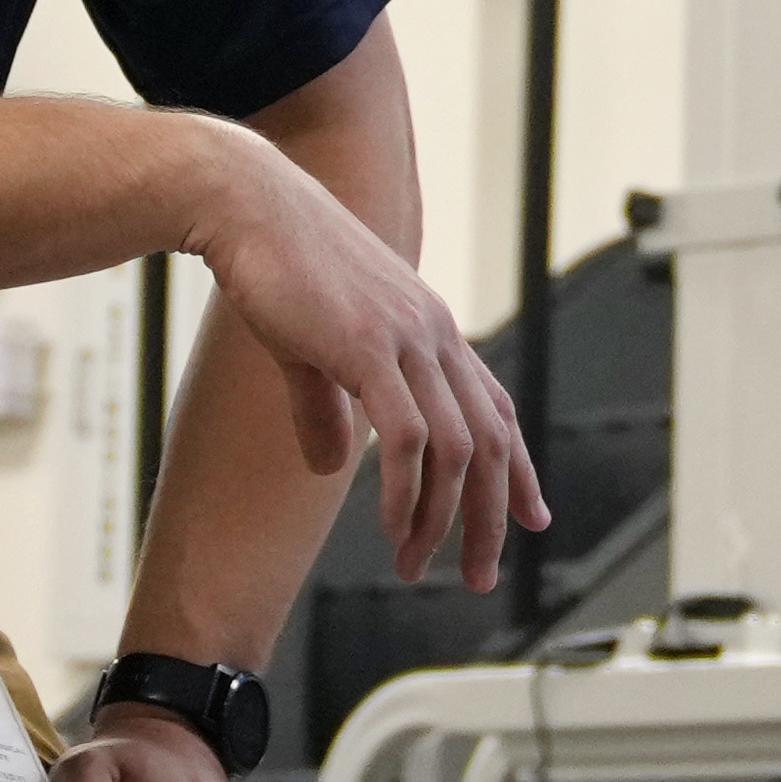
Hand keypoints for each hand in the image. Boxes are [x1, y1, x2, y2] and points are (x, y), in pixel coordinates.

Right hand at [166, 119, 542, 591]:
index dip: (520, 468)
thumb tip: (335, 464)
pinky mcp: (367, 347)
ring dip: (441, 519)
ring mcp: (406, 340)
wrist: (248, 206)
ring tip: (414, 564)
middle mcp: (434, 335)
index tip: (532, 518)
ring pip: (455, 449)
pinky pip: (406, 438)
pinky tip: (390, 527)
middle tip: (480, 575)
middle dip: (491, 517)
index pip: (497, 409)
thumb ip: (330, 408)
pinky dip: (404, 492)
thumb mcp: (312, 348)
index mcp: (432, 330)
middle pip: (490, 441)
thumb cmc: (277, 269)